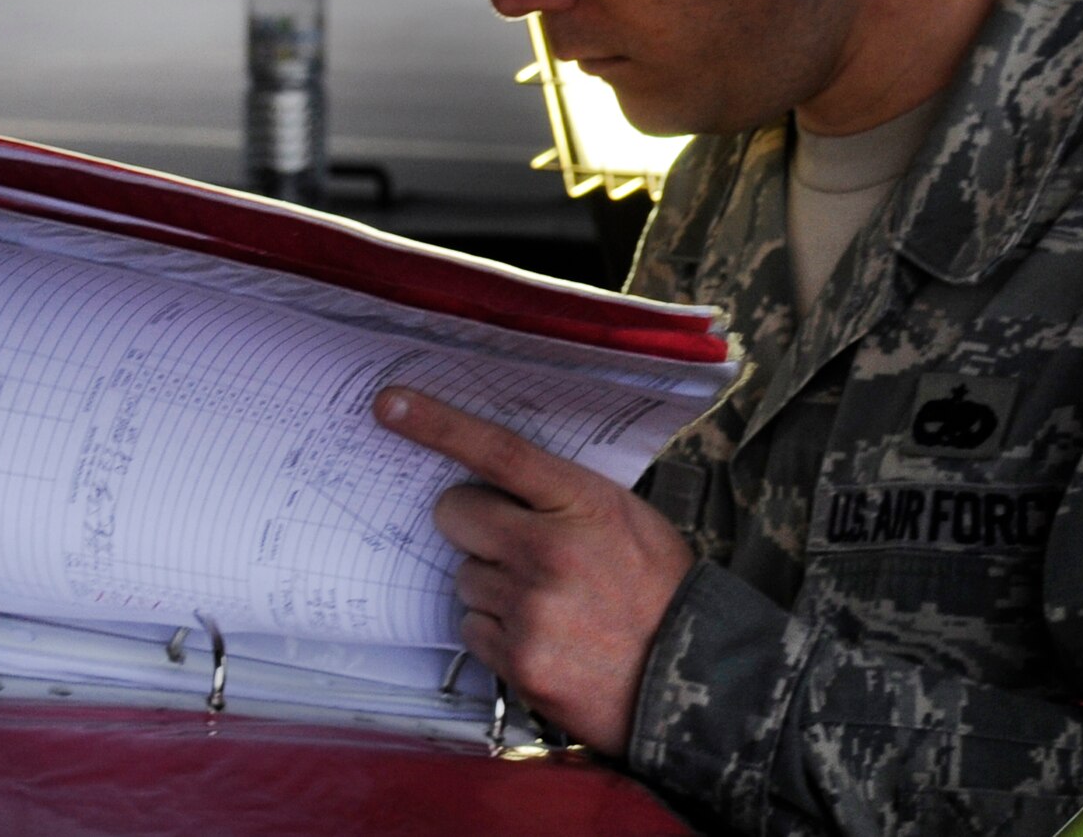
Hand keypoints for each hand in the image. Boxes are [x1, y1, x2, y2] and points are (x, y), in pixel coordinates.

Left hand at [373, 385, 692, 755]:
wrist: (692, 678)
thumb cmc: (659, 589)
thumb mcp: (625, 518)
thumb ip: (563, 496)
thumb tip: (496, 482)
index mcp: (583, 503)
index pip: (497, 452)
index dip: (438, 424)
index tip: (391, 403)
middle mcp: (550, 551)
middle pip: (454, 513)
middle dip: (472, 523)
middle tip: (512, 542)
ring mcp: (530, 608)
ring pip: (463, 575)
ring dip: (491, 584)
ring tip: (547, 601)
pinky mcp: (518, 660)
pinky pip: (472, 628)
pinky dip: (498, 632)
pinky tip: (543, 636)